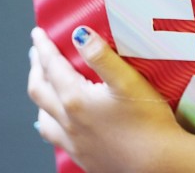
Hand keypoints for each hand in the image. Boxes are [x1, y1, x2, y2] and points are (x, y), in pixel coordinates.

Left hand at [28, 26, 182, 171]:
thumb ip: (102, 56)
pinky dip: (51, 123)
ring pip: (43, 117)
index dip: (43, 48)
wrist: (158, 164)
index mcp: (76, 99)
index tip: (37, 34)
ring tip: (44, 86)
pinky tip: (61, 123)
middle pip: (40, 90)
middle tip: (36, 54)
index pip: (52, 67)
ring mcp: (74, 142)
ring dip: (40, 97)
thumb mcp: (128, 81)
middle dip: (36, 69)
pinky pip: (56, 138)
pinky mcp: (84, 156)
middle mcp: (68, 122)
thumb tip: (80, 35)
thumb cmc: (149, 122)